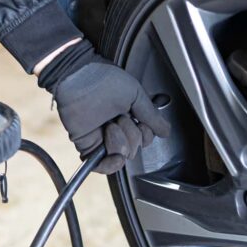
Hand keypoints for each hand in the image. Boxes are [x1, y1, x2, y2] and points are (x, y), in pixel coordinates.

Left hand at [39, 41, 169, 173]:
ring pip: (122, 157)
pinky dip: (111, 164)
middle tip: (121, 117)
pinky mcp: (88, 146)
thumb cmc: (105, 79)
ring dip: (120, 142)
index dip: (146, 134)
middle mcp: (117, 128)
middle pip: (135, 149)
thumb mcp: (136, 94)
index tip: (141, 121)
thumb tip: (166, 131)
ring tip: (111, 125)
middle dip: (132, 134)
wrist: (79, 79)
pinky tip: (114, 153)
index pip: (145, 138)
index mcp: (129, 116)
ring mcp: (102, 138)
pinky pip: (102, 167)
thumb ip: (152, 115)